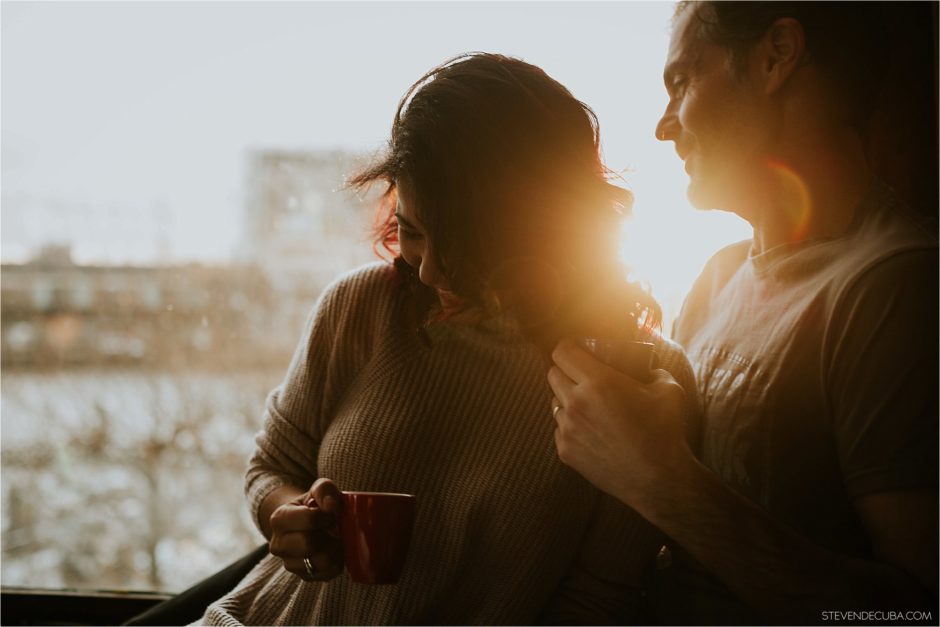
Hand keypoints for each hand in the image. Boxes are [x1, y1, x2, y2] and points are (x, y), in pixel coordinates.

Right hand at [268, 478, 343, 580]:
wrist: (307, 523)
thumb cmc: (314, 504)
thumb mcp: (318, 489)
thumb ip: (324, 489)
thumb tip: (331, 505)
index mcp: (279, 519)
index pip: (309, 520)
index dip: (327, 517)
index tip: (331, 514)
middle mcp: (278, 544)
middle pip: (309, 544)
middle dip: (329, 536)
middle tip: (336, 529)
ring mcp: (289, 563)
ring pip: (319, 563)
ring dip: (335, 550)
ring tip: (336, 539)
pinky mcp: (304, 576)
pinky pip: (326, 574)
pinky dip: (337, 562)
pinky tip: (335, 550)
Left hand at [548, 339, 692, 509]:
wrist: (658, 480)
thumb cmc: (665, 433)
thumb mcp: (668, 390)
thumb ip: (653, 371)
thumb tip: (646, 367)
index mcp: (598, 382)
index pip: (562, 351)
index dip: (570, 347)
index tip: (579, 350)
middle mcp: (576, 403)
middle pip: (552, 374)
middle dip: (566, 371)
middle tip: (584, 376)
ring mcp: (567, 429)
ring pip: (554, 402)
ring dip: (567, 399)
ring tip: (589, 406)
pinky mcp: (565, 451)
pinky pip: (559, 428)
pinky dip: (570, 426)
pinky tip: (592, 431)